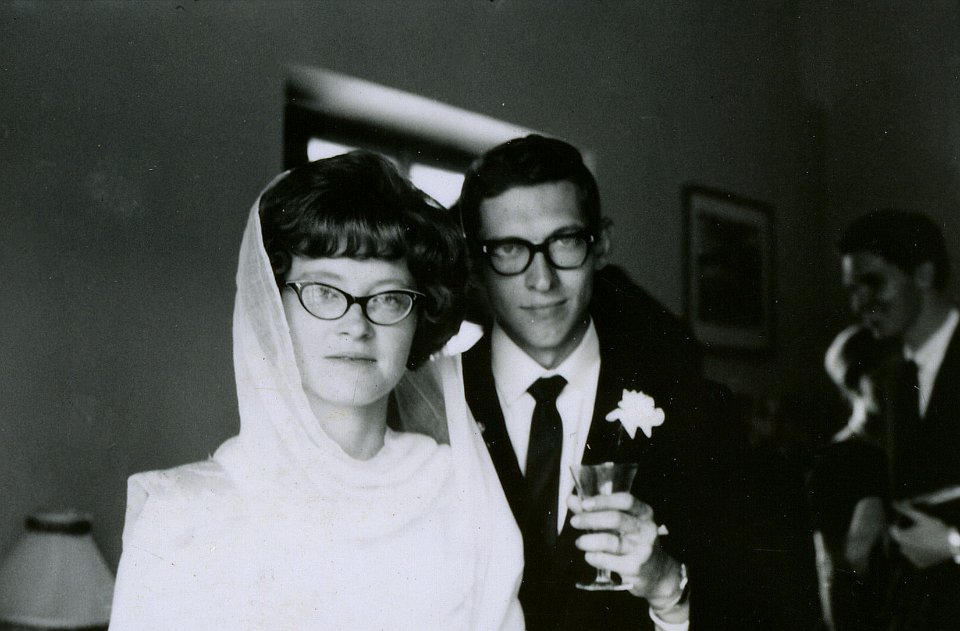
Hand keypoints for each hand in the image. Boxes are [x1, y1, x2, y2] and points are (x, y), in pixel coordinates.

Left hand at [568, 492, 685, 608]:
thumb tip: (571, 499)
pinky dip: (593, 557)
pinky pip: (607, 560)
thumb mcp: (622, 524)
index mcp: (644, 513)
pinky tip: (589, 555)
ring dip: (588, 540)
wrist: (658, 574)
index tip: (584, 503)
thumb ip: (596, 511)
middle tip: (574, 522)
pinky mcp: (636, 568)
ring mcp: (643, 549)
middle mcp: (647, 529)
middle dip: (590, 519)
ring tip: (579, 542)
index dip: (603, 500)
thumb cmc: (634, 543)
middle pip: (616, 519)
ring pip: (610, 541)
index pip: (626, 500)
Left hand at [889, 502, 952, 568]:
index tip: (908, 524)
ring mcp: (912, 558)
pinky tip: (927, 548)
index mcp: (902, 538)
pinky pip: (915, 556)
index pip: (893, 530)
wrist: (952, 545)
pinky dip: (918, 553)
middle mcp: (904, 550)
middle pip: (900, 539)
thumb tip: (894, 503)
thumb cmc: (936, 529)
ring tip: (924, 539)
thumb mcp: (921, 518)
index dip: (899, 525)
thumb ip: (906, 510)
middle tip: (919, 532)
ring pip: (907, 548)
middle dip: (906, 535)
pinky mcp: (919, 564)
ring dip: (911, 544)